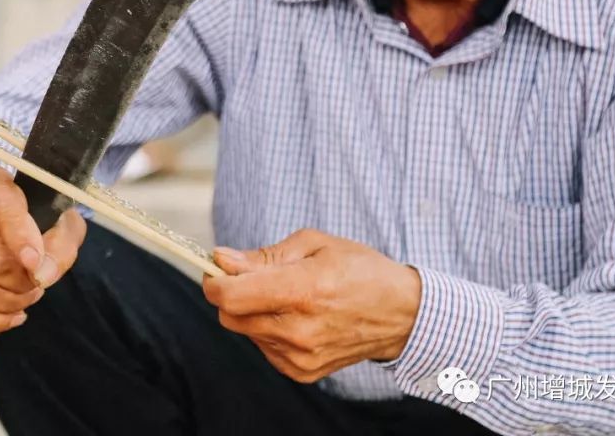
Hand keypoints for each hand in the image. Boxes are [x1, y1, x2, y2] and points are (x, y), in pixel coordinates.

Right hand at [0, 164, 86, 331]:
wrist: (4, 218)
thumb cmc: (39, 218)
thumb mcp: (62, 222)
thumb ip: (62, 245)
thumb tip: (42, 275)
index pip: (2, 207)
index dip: (19, 238)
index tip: (35, 263)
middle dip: (22, 283)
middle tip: (38, 284)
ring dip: (9, 302)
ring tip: (27, 297)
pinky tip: (11, 316)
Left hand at [202, 229, 421, 383]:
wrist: (400, 313)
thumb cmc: (359, 270)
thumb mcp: (314, 244)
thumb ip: (263, 256)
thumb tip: (222, 259)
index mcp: (302, 291)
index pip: (231, 296)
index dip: (214, 281)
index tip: (216, 268)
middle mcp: (299, 330)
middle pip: (230, 316)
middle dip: (232, 294)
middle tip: (252, 277)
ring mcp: (301, 355)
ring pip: (246, 331)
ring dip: (253, 311)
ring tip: (287, 296)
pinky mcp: (303, 371)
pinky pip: (264, 347)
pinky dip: (269, 329)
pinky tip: (296, 316)